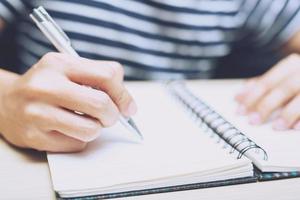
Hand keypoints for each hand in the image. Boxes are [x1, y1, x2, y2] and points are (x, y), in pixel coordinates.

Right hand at [0, 53, 135, 151]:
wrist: (6, 102)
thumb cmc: (47, 86)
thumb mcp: (68, 70)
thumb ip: (99, 80)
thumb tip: (128, 106)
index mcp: (59, 64)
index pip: (107, 75)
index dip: (124, 94)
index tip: (128, 107)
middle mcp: (45, 86)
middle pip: (101, 104)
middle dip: (113, 115)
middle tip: (109, 117)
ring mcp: (37, 113)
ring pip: (91, 129)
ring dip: (96, 129)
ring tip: (86, 122)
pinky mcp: (34, 137)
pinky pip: (76, 144)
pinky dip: (80, 139)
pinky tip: (68, 130)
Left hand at [236, 54, 299, 129]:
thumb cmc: (298, 80)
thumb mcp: (282, 79)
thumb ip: (263, 86)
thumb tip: (238, 97)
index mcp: (292, 65)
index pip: (267, 82)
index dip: (252, 96)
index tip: (240, 110)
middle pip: (284, 88)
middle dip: (267, 105)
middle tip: (253, 121)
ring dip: (289, 113)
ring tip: (277, 127)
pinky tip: (296, 128)